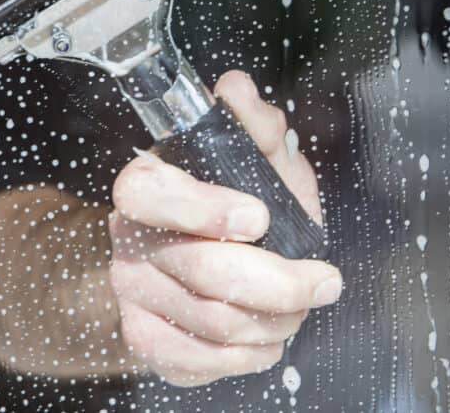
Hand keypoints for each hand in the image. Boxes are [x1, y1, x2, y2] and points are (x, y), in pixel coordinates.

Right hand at [107, 70, 341, 385]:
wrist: (201, 260)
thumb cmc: (238, 205)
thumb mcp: (260, 160)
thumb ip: (254, 126)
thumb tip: (235, 89)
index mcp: (147, 186)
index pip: (149, 194)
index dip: (204, 209)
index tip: (259, 217)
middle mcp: (129, 237)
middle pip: (201, 270)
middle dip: (280, 283)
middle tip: (320, 281)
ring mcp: (132, 289)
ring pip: (212, 321)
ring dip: (275, 321)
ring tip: (296, 307)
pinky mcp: (144, 336)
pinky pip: (199, 360)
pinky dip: (247, 354)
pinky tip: (263, 335)